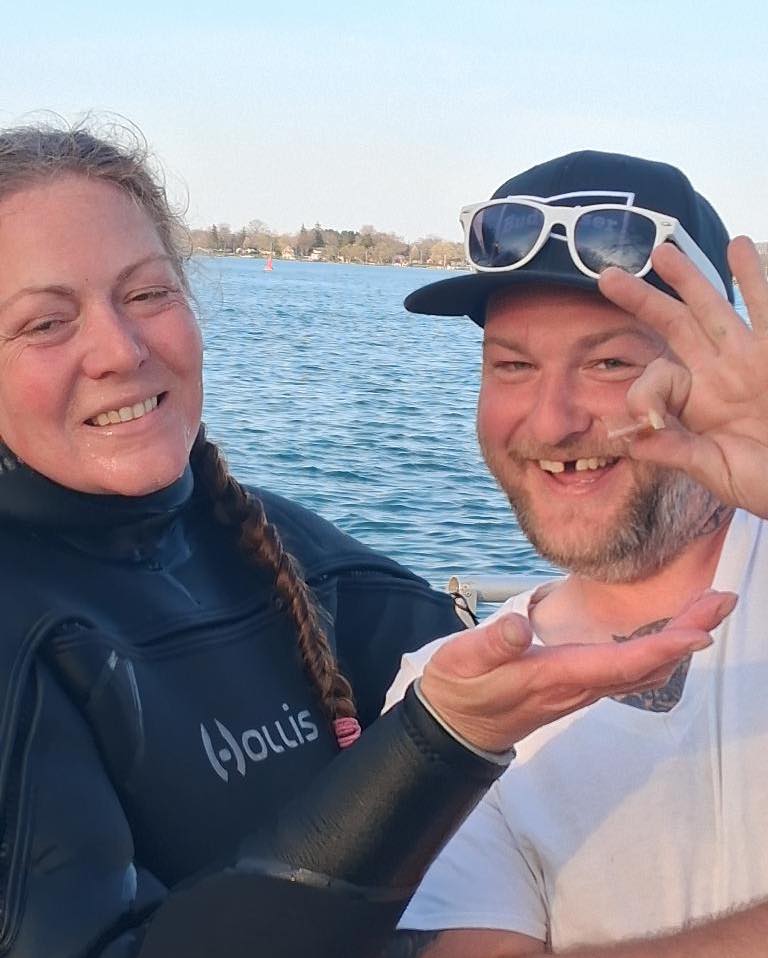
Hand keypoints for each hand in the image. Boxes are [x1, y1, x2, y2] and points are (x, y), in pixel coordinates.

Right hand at [420, 589, 735, 752]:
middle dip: (687, 635)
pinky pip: (630, 672)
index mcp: (555, 676)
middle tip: (723, 601)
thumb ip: (491, 642)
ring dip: (678, 642)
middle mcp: (577, 686)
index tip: (701, 631)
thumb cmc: (459, 690)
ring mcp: (580, 689)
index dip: (663, 648)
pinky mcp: (576, 686)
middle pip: (646, 665)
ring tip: (706, 611)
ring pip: (643, 670)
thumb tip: (521, 624)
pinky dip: (659, 653)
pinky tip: (668, 638)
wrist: (455, 728)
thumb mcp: (462, 660)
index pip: (620, 664)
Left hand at [597, 237, 767, 517]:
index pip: (656, 379)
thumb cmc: (764, 481)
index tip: (646, 420)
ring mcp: (749, 359)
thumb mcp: (715, 471)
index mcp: (693, 403)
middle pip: (672, 326)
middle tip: (606, 276)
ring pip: (713, 309)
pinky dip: (756, 279)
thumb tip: (631, 437)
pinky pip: (767, 311)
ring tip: (663, 250)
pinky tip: (741, 246)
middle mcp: (715, 373)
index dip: (644, 394)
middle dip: (643, 300)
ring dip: (690, 279)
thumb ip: (676, 451)